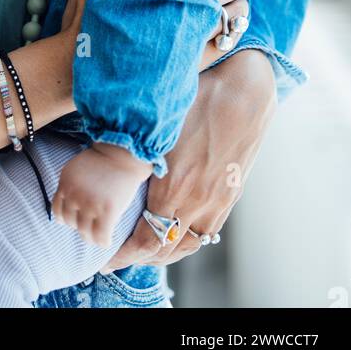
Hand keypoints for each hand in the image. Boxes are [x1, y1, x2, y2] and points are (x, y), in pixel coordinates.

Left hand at [52, 141, 151, 246]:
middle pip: (71, 223)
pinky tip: (107, 242)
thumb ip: (69, 187)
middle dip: (79, 226)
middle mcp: (75, 195)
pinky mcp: (107, 211)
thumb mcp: (76, 170)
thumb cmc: (102, 161)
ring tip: (98, 237)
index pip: (57, 211)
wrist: (122, 154)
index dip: (66, 218)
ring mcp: (91, 204)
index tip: (75, 220)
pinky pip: (101, 236)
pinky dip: (103, 242)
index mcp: (65, 184)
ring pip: (84, 232)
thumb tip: (65, 209)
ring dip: (91, 237)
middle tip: (90, 227)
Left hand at [98, 47, 276, 272]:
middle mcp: (197, 203)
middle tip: (118, 256)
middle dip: (139, 257)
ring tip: (144, 249)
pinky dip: (188, 240)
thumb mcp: (159, 125)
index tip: (105, 258)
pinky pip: (207, 232)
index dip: (123, 255)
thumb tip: (107, 156)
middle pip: (165, 250)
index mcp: (174, 188)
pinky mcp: (232, 196)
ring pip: (188, 246)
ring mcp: (218, 202)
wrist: (245, 92)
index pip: (146, 241)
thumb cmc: (197, 99)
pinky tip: (175, 233)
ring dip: (165, 252)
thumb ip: (137, 150)